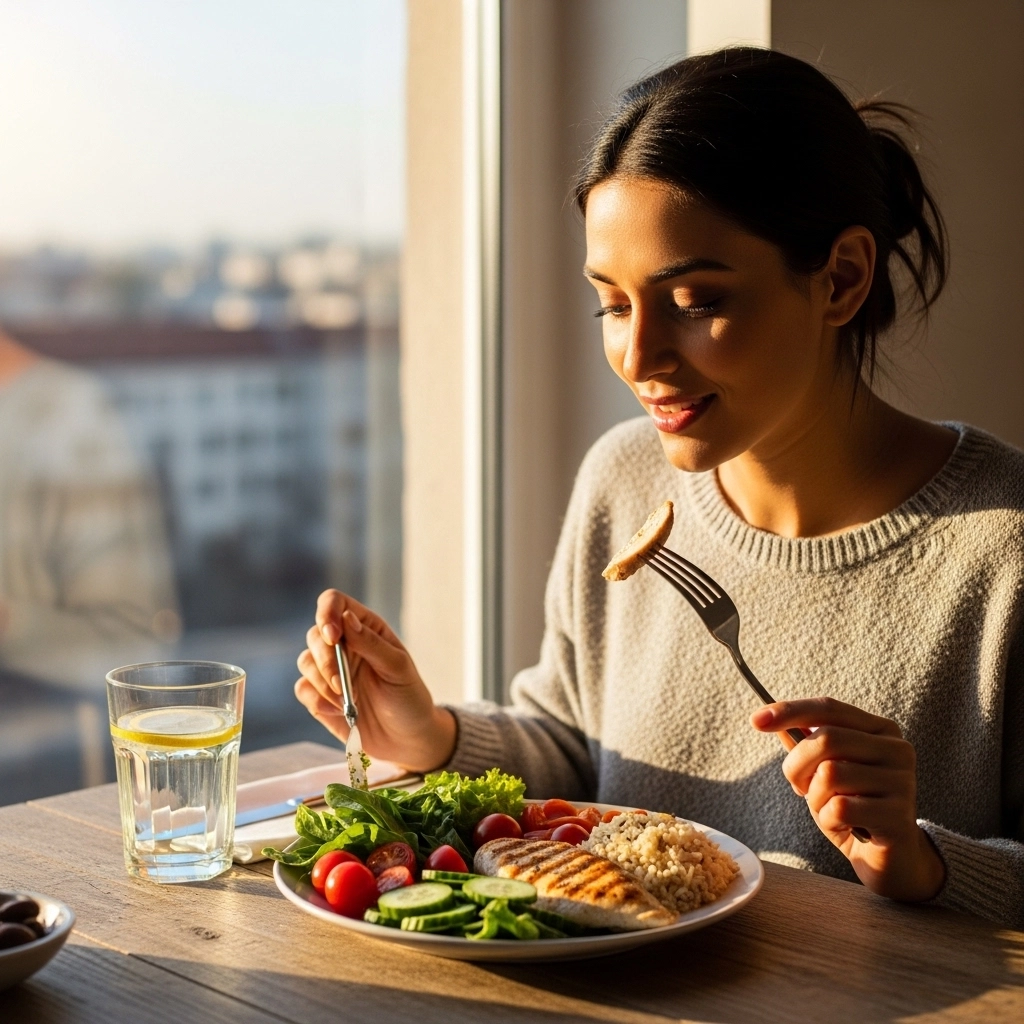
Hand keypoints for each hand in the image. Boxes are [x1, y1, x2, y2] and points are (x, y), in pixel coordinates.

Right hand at [295, 589, 456, 772]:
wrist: (406, 739)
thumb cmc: (408, 698)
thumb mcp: (398, 668)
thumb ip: (371, 643)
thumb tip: (346, 618)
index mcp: (366, 628)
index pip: (334, 603)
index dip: (327, 613)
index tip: (332, 636)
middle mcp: (344, 644)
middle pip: (315, 634)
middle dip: (326, 660)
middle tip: (343, 684)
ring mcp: (329, 670)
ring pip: (305, 661)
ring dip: (323, 683)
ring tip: (348, 702)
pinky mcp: (319, 696)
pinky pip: (302, 688)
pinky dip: (316, 699)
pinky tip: (336, 711)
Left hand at [751, 697, 944, 901]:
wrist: (890, 859)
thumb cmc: (854, 809)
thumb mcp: (824, 772)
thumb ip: (804, 743)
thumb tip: (767, 716)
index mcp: (880, 730)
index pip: (829, 708)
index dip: (790, 711)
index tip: (755, 720)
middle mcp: (897, 749)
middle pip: (826, 739)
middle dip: (797, 766)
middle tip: (799, 787)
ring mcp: (902, 782)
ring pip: (830, 774)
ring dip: (815, 798)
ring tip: (830, 810)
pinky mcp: (898, 816)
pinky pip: (840, 808)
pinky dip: (829, 821)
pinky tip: (845, 828)